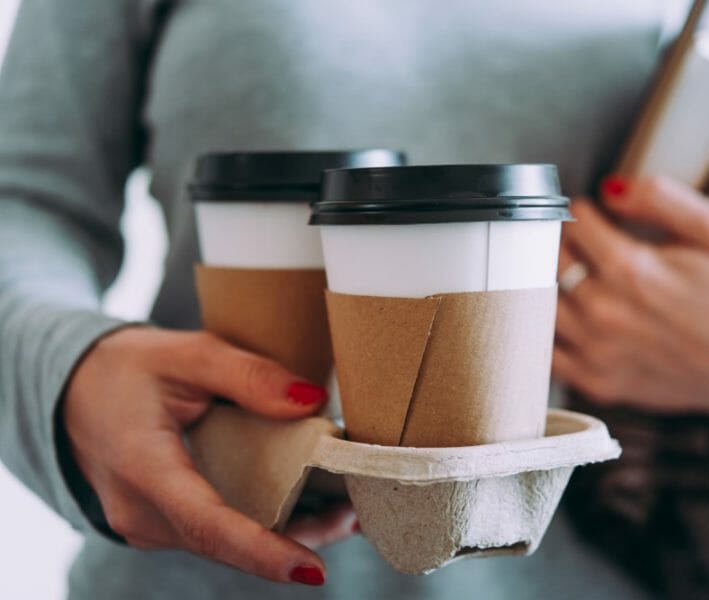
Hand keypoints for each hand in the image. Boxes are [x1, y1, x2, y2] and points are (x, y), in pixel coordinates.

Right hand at [64, 327, 351, 585]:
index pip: (208, 524)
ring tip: (348, 509)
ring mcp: (150, 525)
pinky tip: (307, 502)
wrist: (72, 392)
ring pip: (227, 544)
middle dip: (298, 539)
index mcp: (143, 469)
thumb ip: (248, 375)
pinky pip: (218, 533)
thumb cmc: (125, 370)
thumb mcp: (186, 353)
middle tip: (359, 514)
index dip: (262, 551)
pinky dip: (263, 522)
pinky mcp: (164, 524)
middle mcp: (143, 513)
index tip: (313, 571)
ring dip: (288, 532)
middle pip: (229, 543)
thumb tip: (311, 400)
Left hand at [553, 176, 708, 418]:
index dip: (580, 213)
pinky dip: (546, 332)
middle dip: (558, 244)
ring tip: (571, 279)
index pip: (573, 225)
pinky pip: (545, 352)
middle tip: (576, 245)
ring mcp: (596, 352)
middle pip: (547, 262)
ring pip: (538, 304)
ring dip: (546, 285)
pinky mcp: (595, 382)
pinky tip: (567, 318)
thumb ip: (660, 198)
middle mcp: (605, 312)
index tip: (589, 216)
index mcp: (632, 270)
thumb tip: (610, 188)